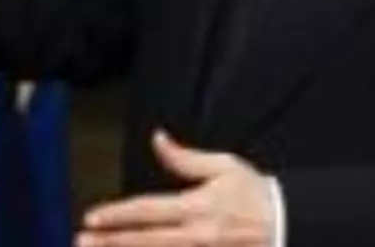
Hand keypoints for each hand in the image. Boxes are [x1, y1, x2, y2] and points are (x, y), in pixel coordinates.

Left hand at [77, 131, 274, 246]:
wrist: (292, 225)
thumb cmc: (258, 195)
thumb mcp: (225, 167)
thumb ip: (185, 158)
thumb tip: (157, 139)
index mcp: (199, 208)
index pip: (148, 211)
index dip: (116, 215)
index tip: (91, 218)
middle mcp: (198, 237)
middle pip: (145, 242)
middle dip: (110, 243)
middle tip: (81, 242)